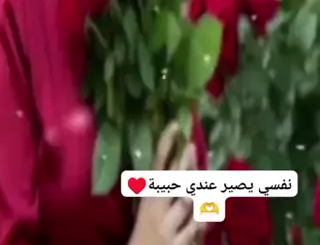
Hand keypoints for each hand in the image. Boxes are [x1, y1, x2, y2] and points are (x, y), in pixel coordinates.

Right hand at [128, 122, 201, 244]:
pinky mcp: (177, 242)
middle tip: (191, 145)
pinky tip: (210, 213)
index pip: (158, 163)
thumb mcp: (151, 204)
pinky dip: (202, 220)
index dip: (166, 143)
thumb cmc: (147, 228)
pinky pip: (195, 227)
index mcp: (149, 194)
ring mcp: (167, 225)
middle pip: (172, 179)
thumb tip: (186, 165)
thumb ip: (166, 187)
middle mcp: (156, 206)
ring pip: (185, 202)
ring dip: (197, 192)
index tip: (175, 125)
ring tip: (208, 180)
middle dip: (183, 163)